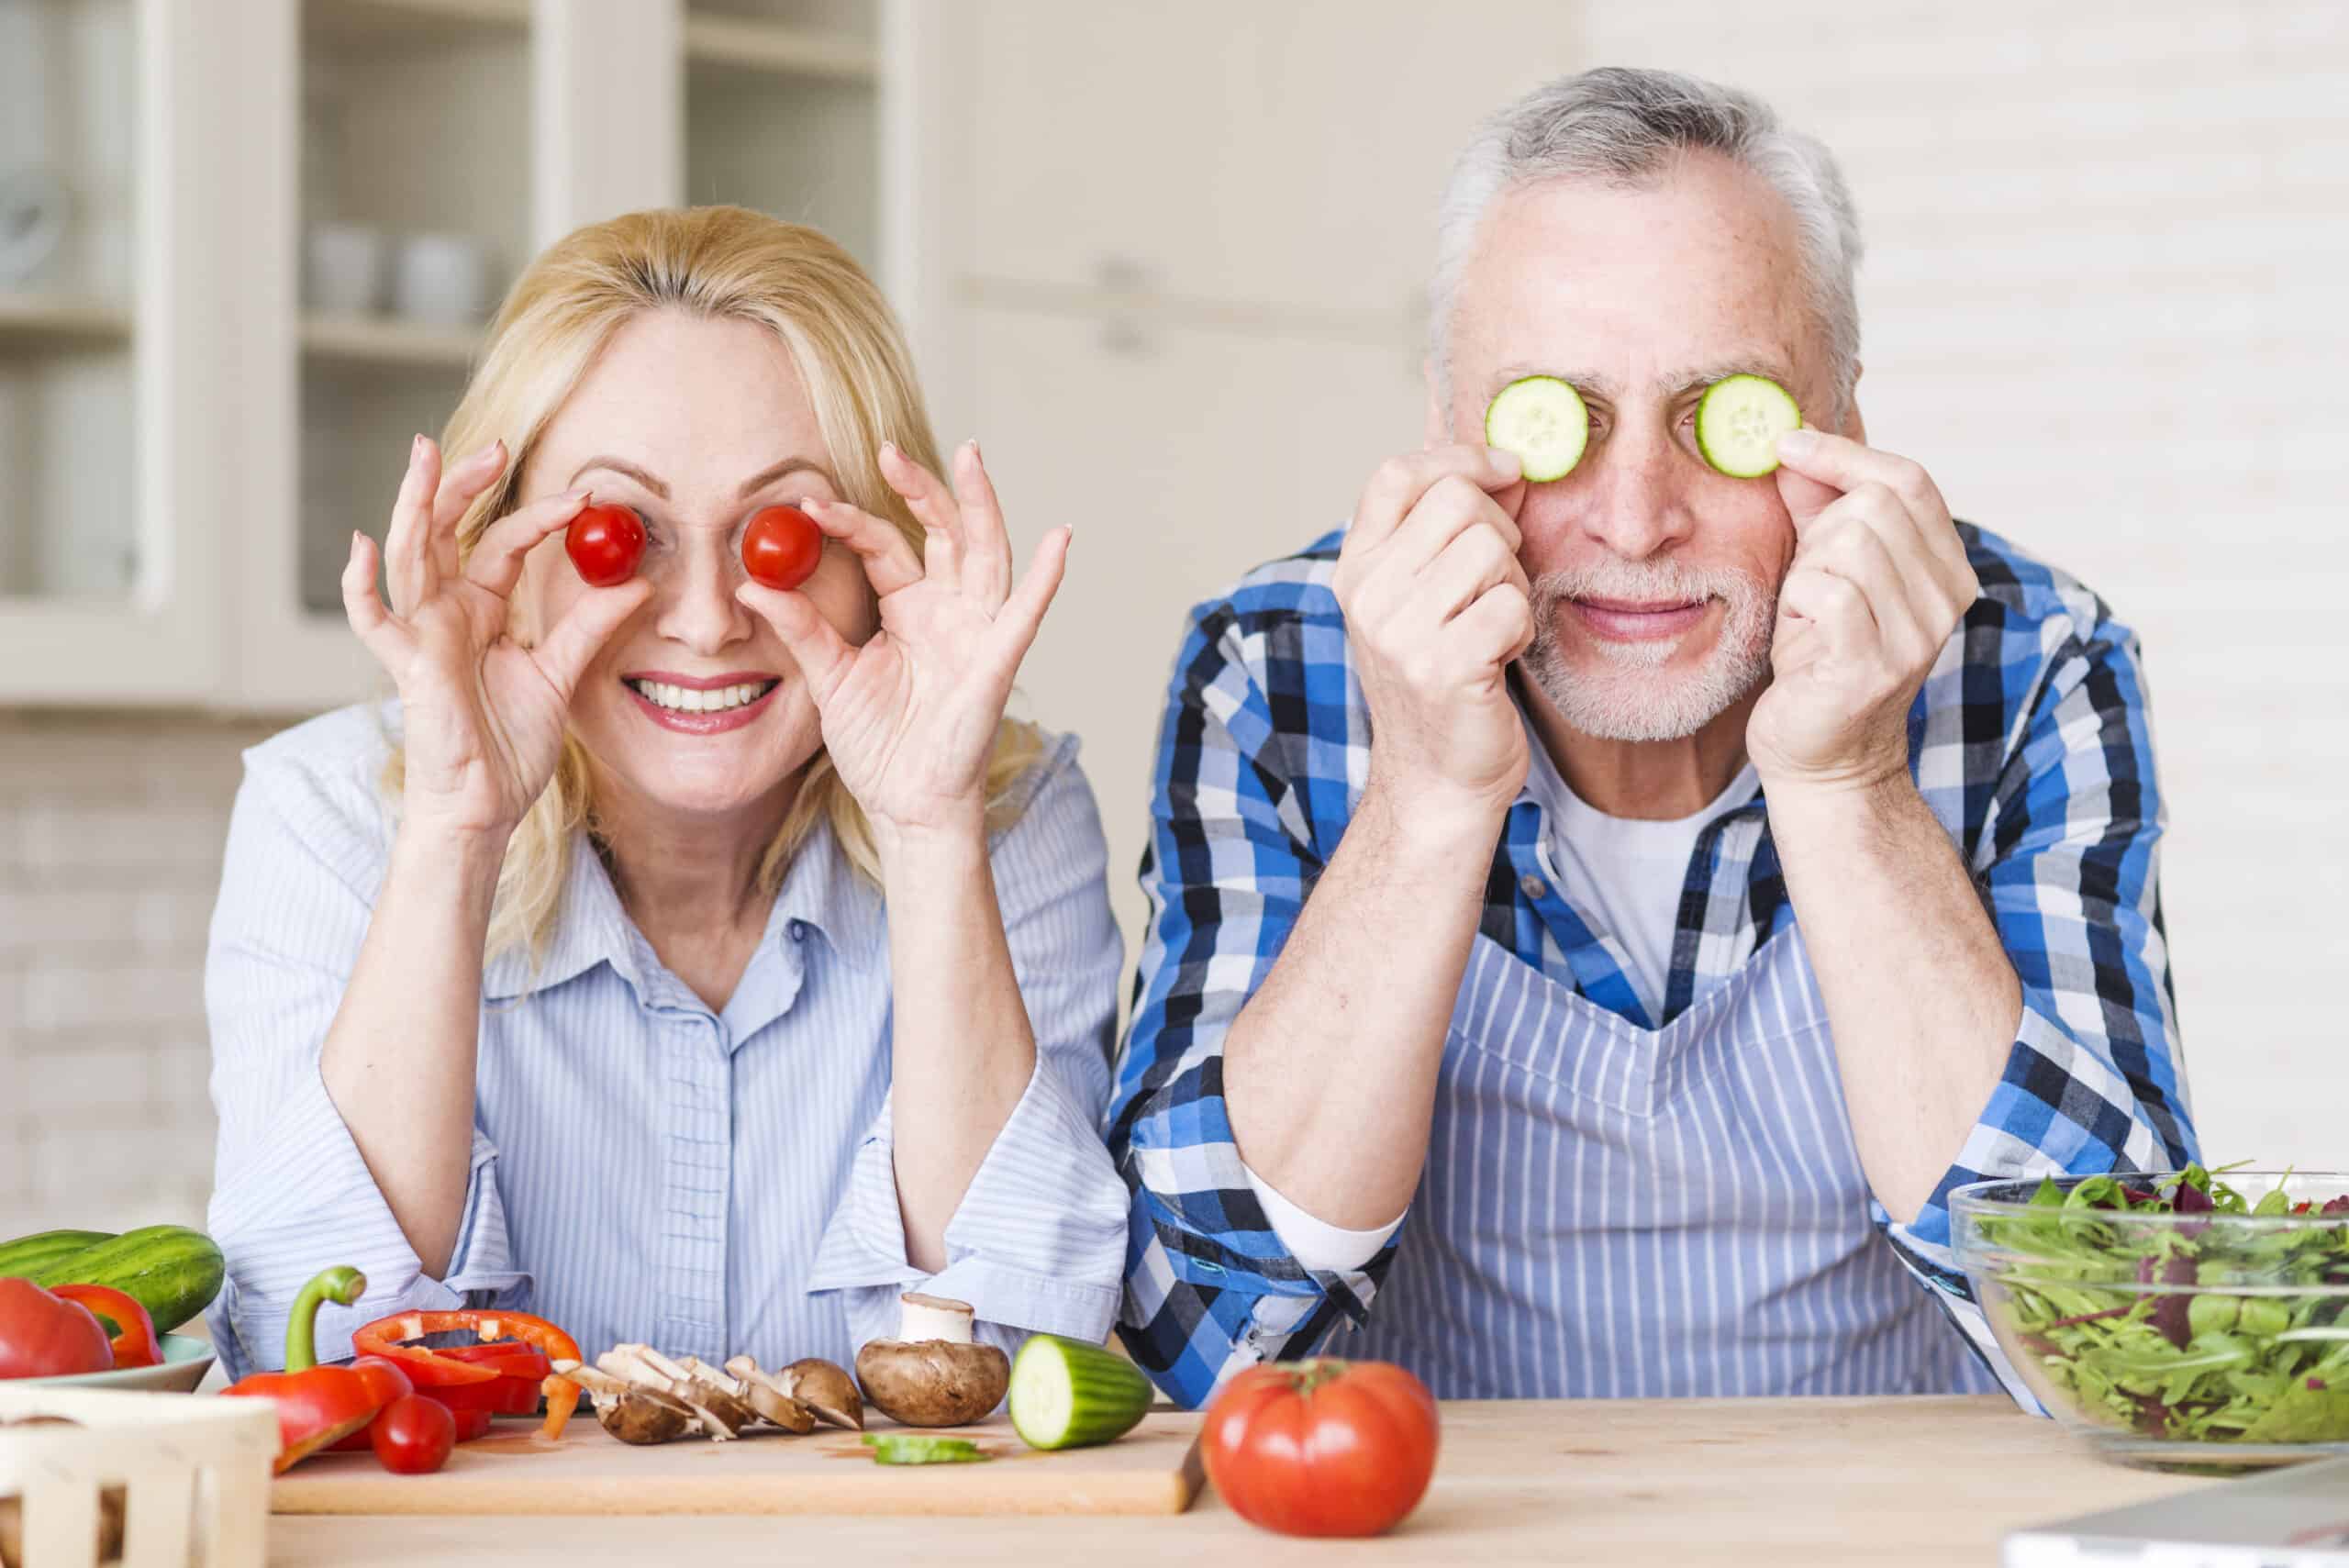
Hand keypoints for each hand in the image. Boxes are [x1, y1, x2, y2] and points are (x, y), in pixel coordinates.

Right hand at [343, 436, 651, 841]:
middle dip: (465, 484)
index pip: (505, 544)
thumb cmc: (510, 745)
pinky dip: (359, 584)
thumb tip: (639, 585)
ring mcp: (421, 634)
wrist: (486, 804)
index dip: (540, 516)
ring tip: (425, 455)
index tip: (585, 496)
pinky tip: (361, 546)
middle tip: (496, 444)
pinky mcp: (406, 665)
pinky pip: (372, 620)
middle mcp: (445, 611)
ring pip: (411, 555)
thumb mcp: (561, 675)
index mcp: (480, 609)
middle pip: (447, 530)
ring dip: (416, 503)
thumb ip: (591, 627)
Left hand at [736, 440, 1068, 845]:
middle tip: (888, 450)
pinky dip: (1045, 579)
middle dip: (921, 488)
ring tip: (971, 457)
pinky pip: (1025, 615)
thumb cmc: (877, 745)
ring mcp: (976, 631)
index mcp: (908, 607)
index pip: (884, 545)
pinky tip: (1059, 541)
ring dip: (981, 505)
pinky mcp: (997, 662)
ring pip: (985, 553)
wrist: (903, 804)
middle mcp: (948, 609)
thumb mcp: (828, 677)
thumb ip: (800, 628)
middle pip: (942, 531)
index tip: (809, 503)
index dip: (851, 520)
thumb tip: (752, 586)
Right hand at [1334, 444, 1534, 832]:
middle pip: (1458, 502)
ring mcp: (1399, 632)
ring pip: (1491, 549)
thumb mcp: (1424, 597)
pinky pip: (1513, 604)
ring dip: (1513, 586)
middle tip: (1495, 584)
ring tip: (1493, 627)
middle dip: (1500, 533)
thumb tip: (1511, 465)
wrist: (1436, 779)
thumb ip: (1448, 533)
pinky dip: (1522, 629)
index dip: (1460, 458)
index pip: (1397, 474)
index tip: (1506, 470)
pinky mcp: (1443, 668)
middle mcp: (1367, 595)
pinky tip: (1500, 658)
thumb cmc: (1443, 681)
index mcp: (1356, 569)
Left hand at [1747, 429, 1978, 792]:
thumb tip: (1791, 447)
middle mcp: (1948, 598)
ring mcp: (1917, 635)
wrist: (1821, 757)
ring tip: (1807, 615)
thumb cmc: (1818, 659)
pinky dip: (1797, 602)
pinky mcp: (1875, 666)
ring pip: (1849, 544)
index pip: (1909, 480)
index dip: (1843, 454)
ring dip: (1806, 571)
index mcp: (1947, 567)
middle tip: (1805, 578)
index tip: (1785, 445)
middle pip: (1874, 505)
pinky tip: (1801, 634)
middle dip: (1819, 530)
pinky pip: (1827, 592)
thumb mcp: (1820, 571)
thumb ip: (1817, 509)